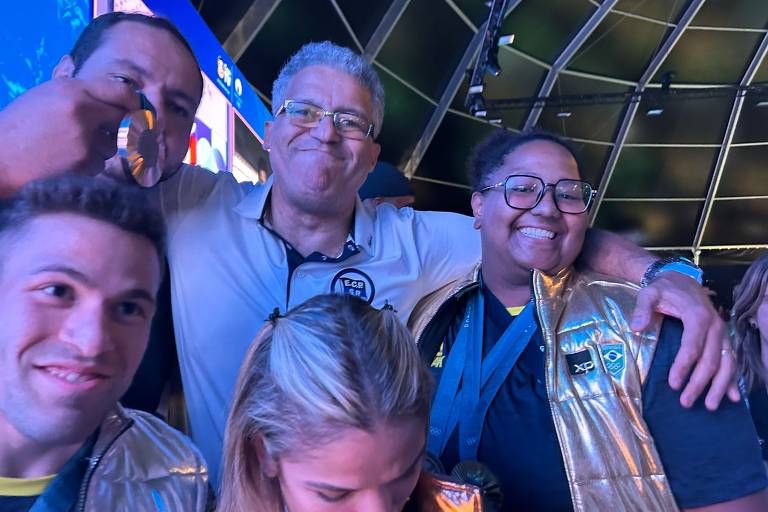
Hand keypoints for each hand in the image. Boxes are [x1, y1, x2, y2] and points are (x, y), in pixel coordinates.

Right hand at [0, 76, 139, 192]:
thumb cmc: (17, 127)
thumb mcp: (40, 95)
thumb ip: (65, 84)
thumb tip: (71, 61)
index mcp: (71, 89)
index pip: (120, 92)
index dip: (134, 103)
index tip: (137, 110)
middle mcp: (82, 110)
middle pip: (123, 119)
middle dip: (121, 127)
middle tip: (110, 133)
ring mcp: (84, 137)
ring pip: (112, 145)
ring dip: (100, 149)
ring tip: (71, 148)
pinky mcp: (83, 161)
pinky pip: (100, 164)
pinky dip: (88, 166)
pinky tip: (66, 163)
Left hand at [630, 272, 739, 409]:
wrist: (681, 279)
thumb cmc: (664, 289)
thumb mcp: (649, 293)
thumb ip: (642, 309)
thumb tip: (635, 327)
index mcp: (697, 316)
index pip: (692, 348)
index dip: (683, 368)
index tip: (673, 384)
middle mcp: (715, 326)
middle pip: (710, 360)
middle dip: (699, 383)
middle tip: (685, 402)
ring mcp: (722, 333)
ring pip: (726, 363)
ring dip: (719, 386)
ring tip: (710, 406)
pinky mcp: (724, 337)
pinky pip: (731, 360)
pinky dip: (732, 379)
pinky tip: (732, 397)